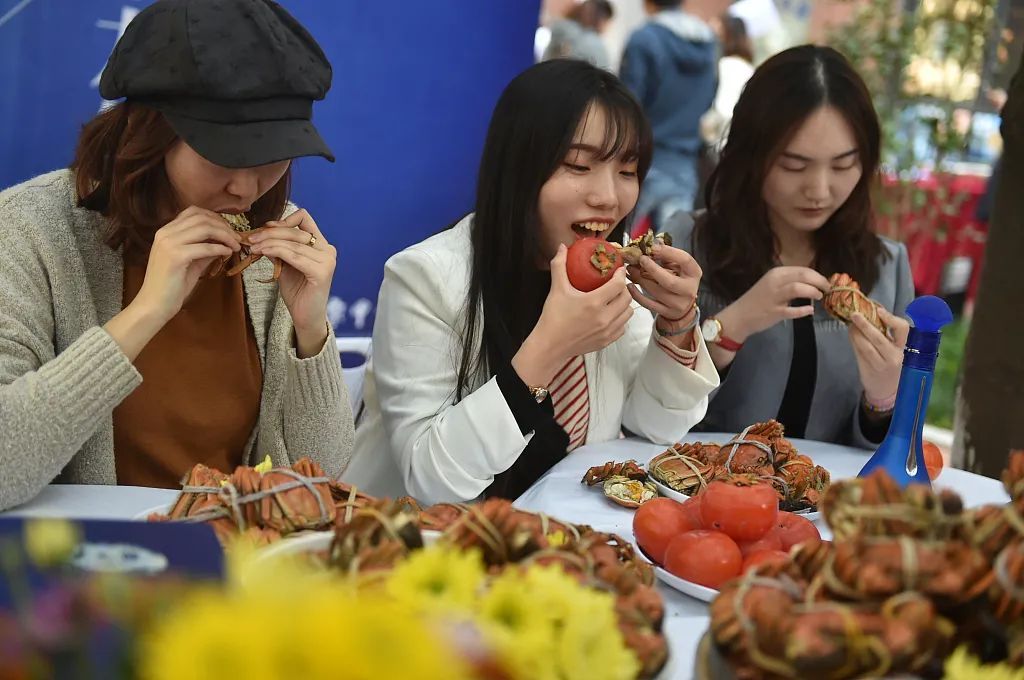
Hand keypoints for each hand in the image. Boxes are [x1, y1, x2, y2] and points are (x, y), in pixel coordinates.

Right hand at [132, 206, 242, 324]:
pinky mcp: (176, 257)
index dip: (215, 217)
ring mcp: (169, 244)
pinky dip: (220, 248)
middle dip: (224, 226)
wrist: (155, 304)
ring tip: (235, 245)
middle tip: (237, 238)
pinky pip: (205, 247)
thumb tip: (224, 241)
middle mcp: (165, 233)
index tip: (228, 229)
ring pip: (204, 228)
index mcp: (166, 231)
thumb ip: (205, 249)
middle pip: (201, 218)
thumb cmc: (172, 285)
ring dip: (225, 235)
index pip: (193, 212)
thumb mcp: (192, 262)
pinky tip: (228, 253)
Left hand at [247, 209, 336, 353]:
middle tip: (251, 239)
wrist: (306, 317)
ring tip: (253, 247)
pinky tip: (263, 253)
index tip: (265, 228)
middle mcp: (328, 250)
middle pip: (295, 230)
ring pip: (292, 243)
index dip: (283, 220)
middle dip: (270, 233)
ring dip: (269, 242)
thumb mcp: (286, 264)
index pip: (304, 218)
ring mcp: (327, 261)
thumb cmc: (297, 292)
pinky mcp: (321, 272)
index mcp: (321, 245)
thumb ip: (280, 248)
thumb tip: (262, 232)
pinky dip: (276, 251)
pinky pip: (294, 256)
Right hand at [513, 244, 632, 386]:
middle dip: (623, 288)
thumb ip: (560, 266)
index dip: (621, 274)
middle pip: (627, 297)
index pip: (619, 284)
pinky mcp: (607, 341)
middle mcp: (604, 317)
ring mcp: (607, 331)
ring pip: (628, 313)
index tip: (618, 270)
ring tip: (614, 299)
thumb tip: (562, 247)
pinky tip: (610, 314)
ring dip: (624, 304)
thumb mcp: (556, 289)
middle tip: (616, 283)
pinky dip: (620, 319)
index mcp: (594, 302)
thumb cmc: (553, 317)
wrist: (549, 345)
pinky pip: (623, 327)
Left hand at [625, 243, 701, 321]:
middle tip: (639, 259)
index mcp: (694, 273)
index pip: (685, 260)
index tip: (653, 247)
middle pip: (668, 281)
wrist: (682, 306)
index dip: (668, 252)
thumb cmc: (678, 279)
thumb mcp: (677, 266)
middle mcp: (688, 290)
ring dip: (640, 279)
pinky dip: (636, 294)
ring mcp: (678, 304)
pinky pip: (648, 304)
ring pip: (656, 292)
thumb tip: (649, 244)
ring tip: (631, 269)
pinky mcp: (666, 312)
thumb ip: (666, 255)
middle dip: (651, 269)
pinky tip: (629, 285)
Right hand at [720, 267, 831, 341]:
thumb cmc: (758, 300)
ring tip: (820, 296)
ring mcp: (774, 297)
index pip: (803, 270)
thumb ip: (790, 282)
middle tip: (828, 289)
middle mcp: (775, 282)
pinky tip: (810, 311)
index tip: (826, 282)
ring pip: (798, 288)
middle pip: (803, 276)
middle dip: (819, 281)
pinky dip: (804, 310)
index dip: (818, 275)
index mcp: (776, 273)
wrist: (739, 316)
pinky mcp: (774, 312)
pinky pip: (792, 310)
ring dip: (813, 291)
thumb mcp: (772, 285)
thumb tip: (812, 282)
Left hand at [849, 306, 910, 403]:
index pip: (903, 329)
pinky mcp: (869, 369)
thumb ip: (885, 333)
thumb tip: (871, 312)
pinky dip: (854, 341)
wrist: (887, 390)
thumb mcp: (894, 349)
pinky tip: (851, 333)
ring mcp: (882, 364)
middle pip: (880, 338)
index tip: (879, 310)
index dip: (891, 319)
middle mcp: (895, 356)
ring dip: (856, 333)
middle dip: (866, 325)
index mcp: (903, 347)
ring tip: (851, 323)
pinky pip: (860, 352)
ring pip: (867, 346)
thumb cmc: (891, 364)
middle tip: (855, 314)